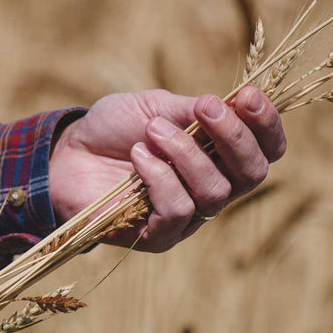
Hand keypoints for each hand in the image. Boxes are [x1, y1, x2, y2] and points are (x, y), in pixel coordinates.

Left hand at [48, 87, 285, 252]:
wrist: (65, 156)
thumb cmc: (113, 130)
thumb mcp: (154, 107)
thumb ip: (191, 110)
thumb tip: (227, 104)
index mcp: (220, 155)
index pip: (266, 149)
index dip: (266, 124)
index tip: (247, 95)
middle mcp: (213, 188)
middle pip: (252, 174)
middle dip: (233, 137)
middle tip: (204, 108)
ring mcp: (189, 218)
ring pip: (214, 192)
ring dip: (185, 153)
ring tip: (151, 130)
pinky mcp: (159, 237)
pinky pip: (178, 211)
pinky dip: (159, 178)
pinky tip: (138, 157)